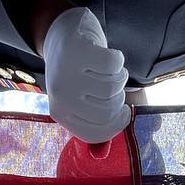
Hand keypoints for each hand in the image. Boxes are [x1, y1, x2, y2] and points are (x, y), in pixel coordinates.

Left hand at [42, 7, 131, 143]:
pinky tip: (108, 56)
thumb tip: (104, 150)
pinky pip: (113, 64)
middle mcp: (60, 96)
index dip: (117, 124)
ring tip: (109, 70)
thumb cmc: (76, 72)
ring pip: (112, 86)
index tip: (124, 112)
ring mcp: (67, 73)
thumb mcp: (81, 100)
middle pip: (108, 110)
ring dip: (120, 77)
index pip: (95, 133)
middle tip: (113, 85)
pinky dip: (119, 59)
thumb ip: (94, 123)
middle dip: (120, 97)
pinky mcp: (77, 50)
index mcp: (59, 112)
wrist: (60, 34)